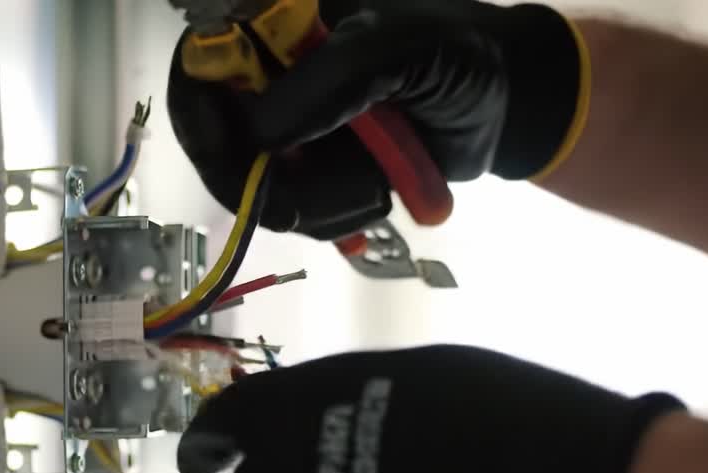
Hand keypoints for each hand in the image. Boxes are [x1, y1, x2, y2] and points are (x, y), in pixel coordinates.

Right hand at [166, 0, 585, 238]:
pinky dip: (326, 216)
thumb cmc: (463, 56)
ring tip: (368, 188)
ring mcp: (294, 121)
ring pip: (251, 179)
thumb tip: (259, 136)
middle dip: (251, 174)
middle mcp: (275, 70)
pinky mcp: (316, 166)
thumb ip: (329, 81)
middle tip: (293, 201)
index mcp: (284, 19)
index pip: (202, 57)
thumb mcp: (400, 50)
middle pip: (214, 130)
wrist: (509, 105)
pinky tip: (370, 202)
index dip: (198, 107)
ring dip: (304, 201)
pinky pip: (290, 205)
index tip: (227, 153)